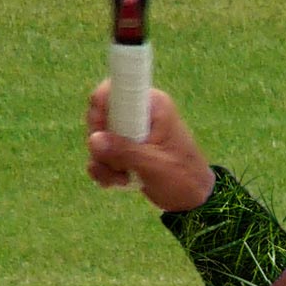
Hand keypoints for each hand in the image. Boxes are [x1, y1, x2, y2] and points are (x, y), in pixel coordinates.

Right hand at [86, 83, 215, 211]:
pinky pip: (100, 155)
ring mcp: (130, 131)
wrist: (192, 197)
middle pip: (99, 116)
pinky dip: (105, 171)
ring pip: (97, 139)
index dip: (102, 108)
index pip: (117, 89)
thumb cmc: (182, 176)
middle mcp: (139, 113)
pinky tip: (120, 183)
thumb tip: (93, 139)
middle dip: (102, 145)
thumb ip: (125, 152)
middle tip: (117, 163)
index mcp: (153, 105)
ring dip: (104, 163)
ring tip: (124, 178)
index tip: (101, 131)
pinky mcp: (124, 148)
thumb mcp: (154, 165)